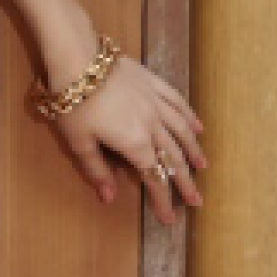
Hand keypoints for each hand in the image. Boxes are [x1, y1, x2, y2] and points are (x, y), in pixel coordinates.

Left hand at [44, 47, 208, 225]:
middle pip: (173, 157)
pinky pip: (176, 101)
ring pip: (181, 130)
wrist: (77, 56)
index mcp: (135, 143)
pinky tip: (197, 125)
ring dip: (193, 150)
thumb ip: (97, 170)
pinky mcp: (152, 82)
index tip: (171, 219)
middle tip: (197, 201)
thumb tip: (109, 198)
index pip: (153, 178)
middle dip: (185, 181)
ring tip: (202, 166)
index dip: (162, 200)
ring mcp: (155, 101)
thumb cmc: (74, 101)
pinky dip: (189, 116)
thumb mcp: (79, 141)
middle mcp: (152, 125)